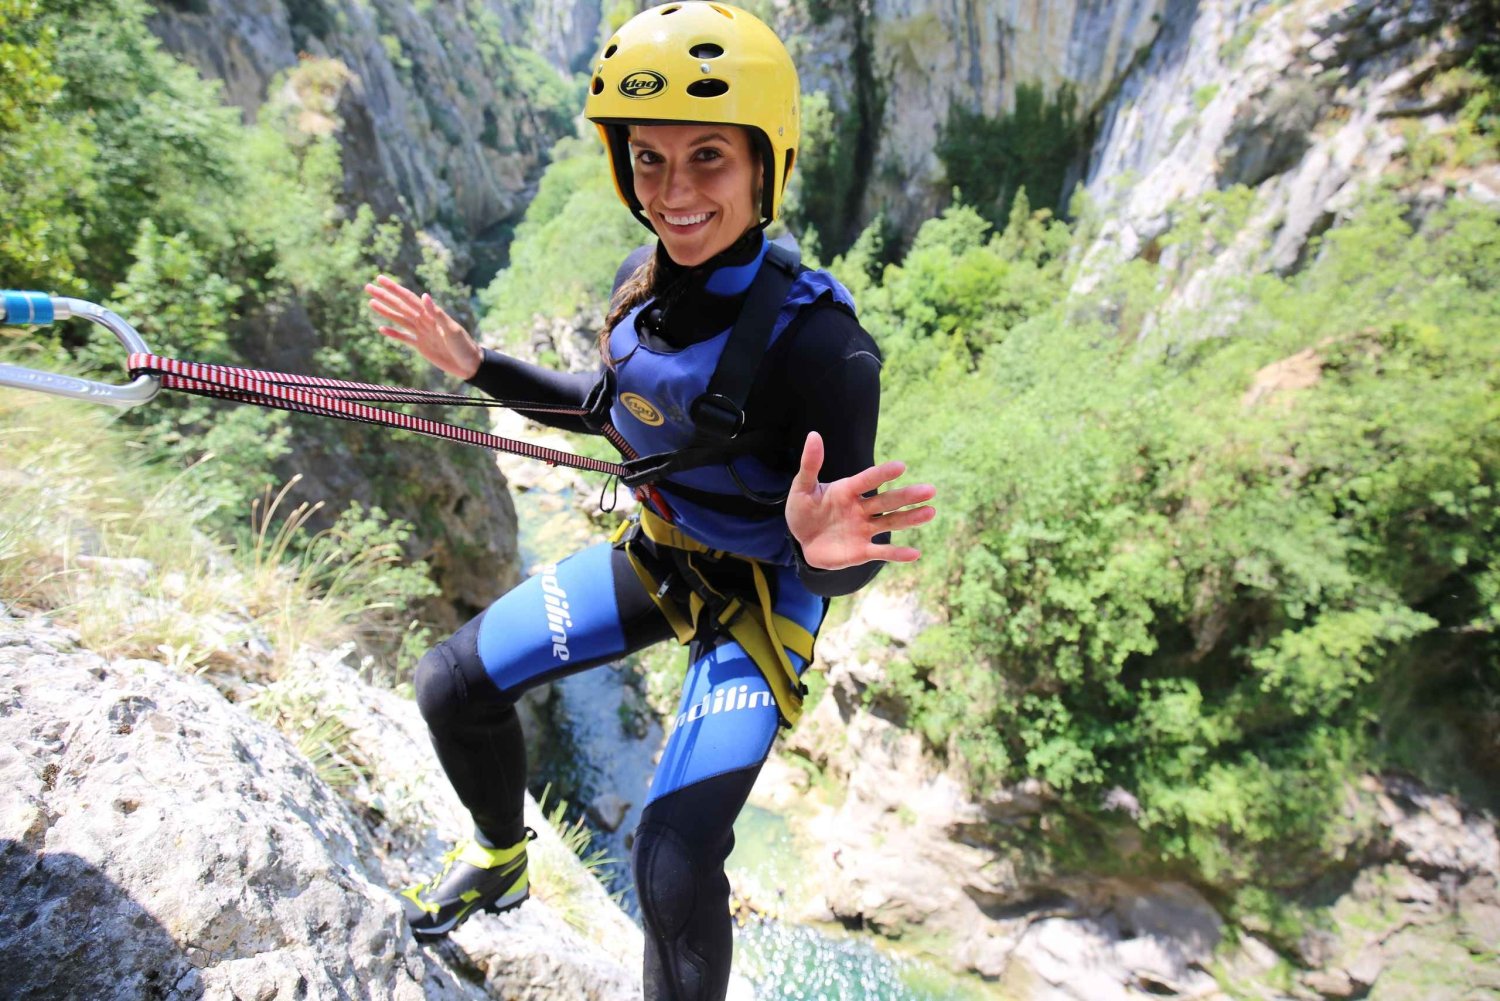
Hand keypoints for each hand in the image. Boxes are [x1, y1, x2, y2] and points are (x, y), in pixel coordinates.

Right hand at [364, 275, 482, 379]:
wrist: (470, 365)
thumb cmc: (464, 345)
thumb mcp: (452, 329)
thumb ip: (437, 313)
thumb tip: (424, 295)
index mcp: (430, 315)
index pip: (408, 298)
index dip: (394, 288)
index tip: (380, 279)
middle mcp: (424, 321)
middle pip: (400, 306)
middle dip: (384, 296)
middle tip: (367, 287)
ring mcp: (422, 333)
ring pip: (399, 319)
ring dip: (385, 311)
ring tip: (370, 303)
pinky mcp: (421, 346)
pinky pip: (404, 338)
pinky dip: (393, 333)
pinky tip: (381, 329)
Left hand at [786, 431, 936, 570]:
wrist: (802, 541)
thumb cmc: (803, 510)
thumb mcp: (802, 487)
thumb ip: (810, 464)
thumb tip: (813, 435)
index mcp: (848, 490)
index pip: (868, 480)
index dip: (883, 474)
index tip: (901, 466)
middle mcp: (861, 508)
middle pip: (887, 501)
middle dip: (908, 496)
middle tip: (930, 490)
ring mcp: (863, 529)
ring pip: (890, 522)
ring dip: (910, 519)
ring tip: (931, 511)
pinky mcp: (861, 551)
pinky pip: (882, 552)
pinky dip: (897, 553)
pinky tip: (915, 553)